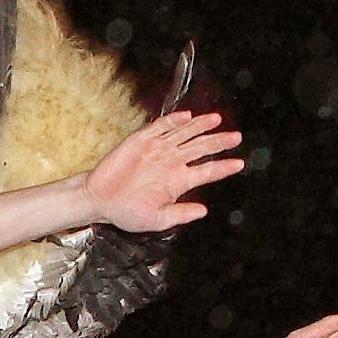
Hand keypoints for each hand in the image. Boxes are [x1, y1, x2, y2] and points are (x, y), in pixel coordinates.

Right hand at [71, 111, 245, 234]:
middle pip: (201, 148)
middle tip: (236, 136)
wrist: (98, 200)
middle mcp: (171, 162)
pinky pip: (160, 127)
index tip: (239, 164)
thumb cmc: (125, 212)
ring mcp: (158, 150)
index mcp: (178, 181)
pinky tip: (187, 117)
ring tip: (216, 119)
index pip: (207, 171)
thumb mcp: (156, 220)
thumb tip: (203, 211)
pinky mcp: (141, 140)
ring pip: (185, 134)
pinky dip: (173, 121)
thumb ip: (180, 214)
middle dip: (219, 141)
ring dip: (201, 126)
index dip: (224, 167)